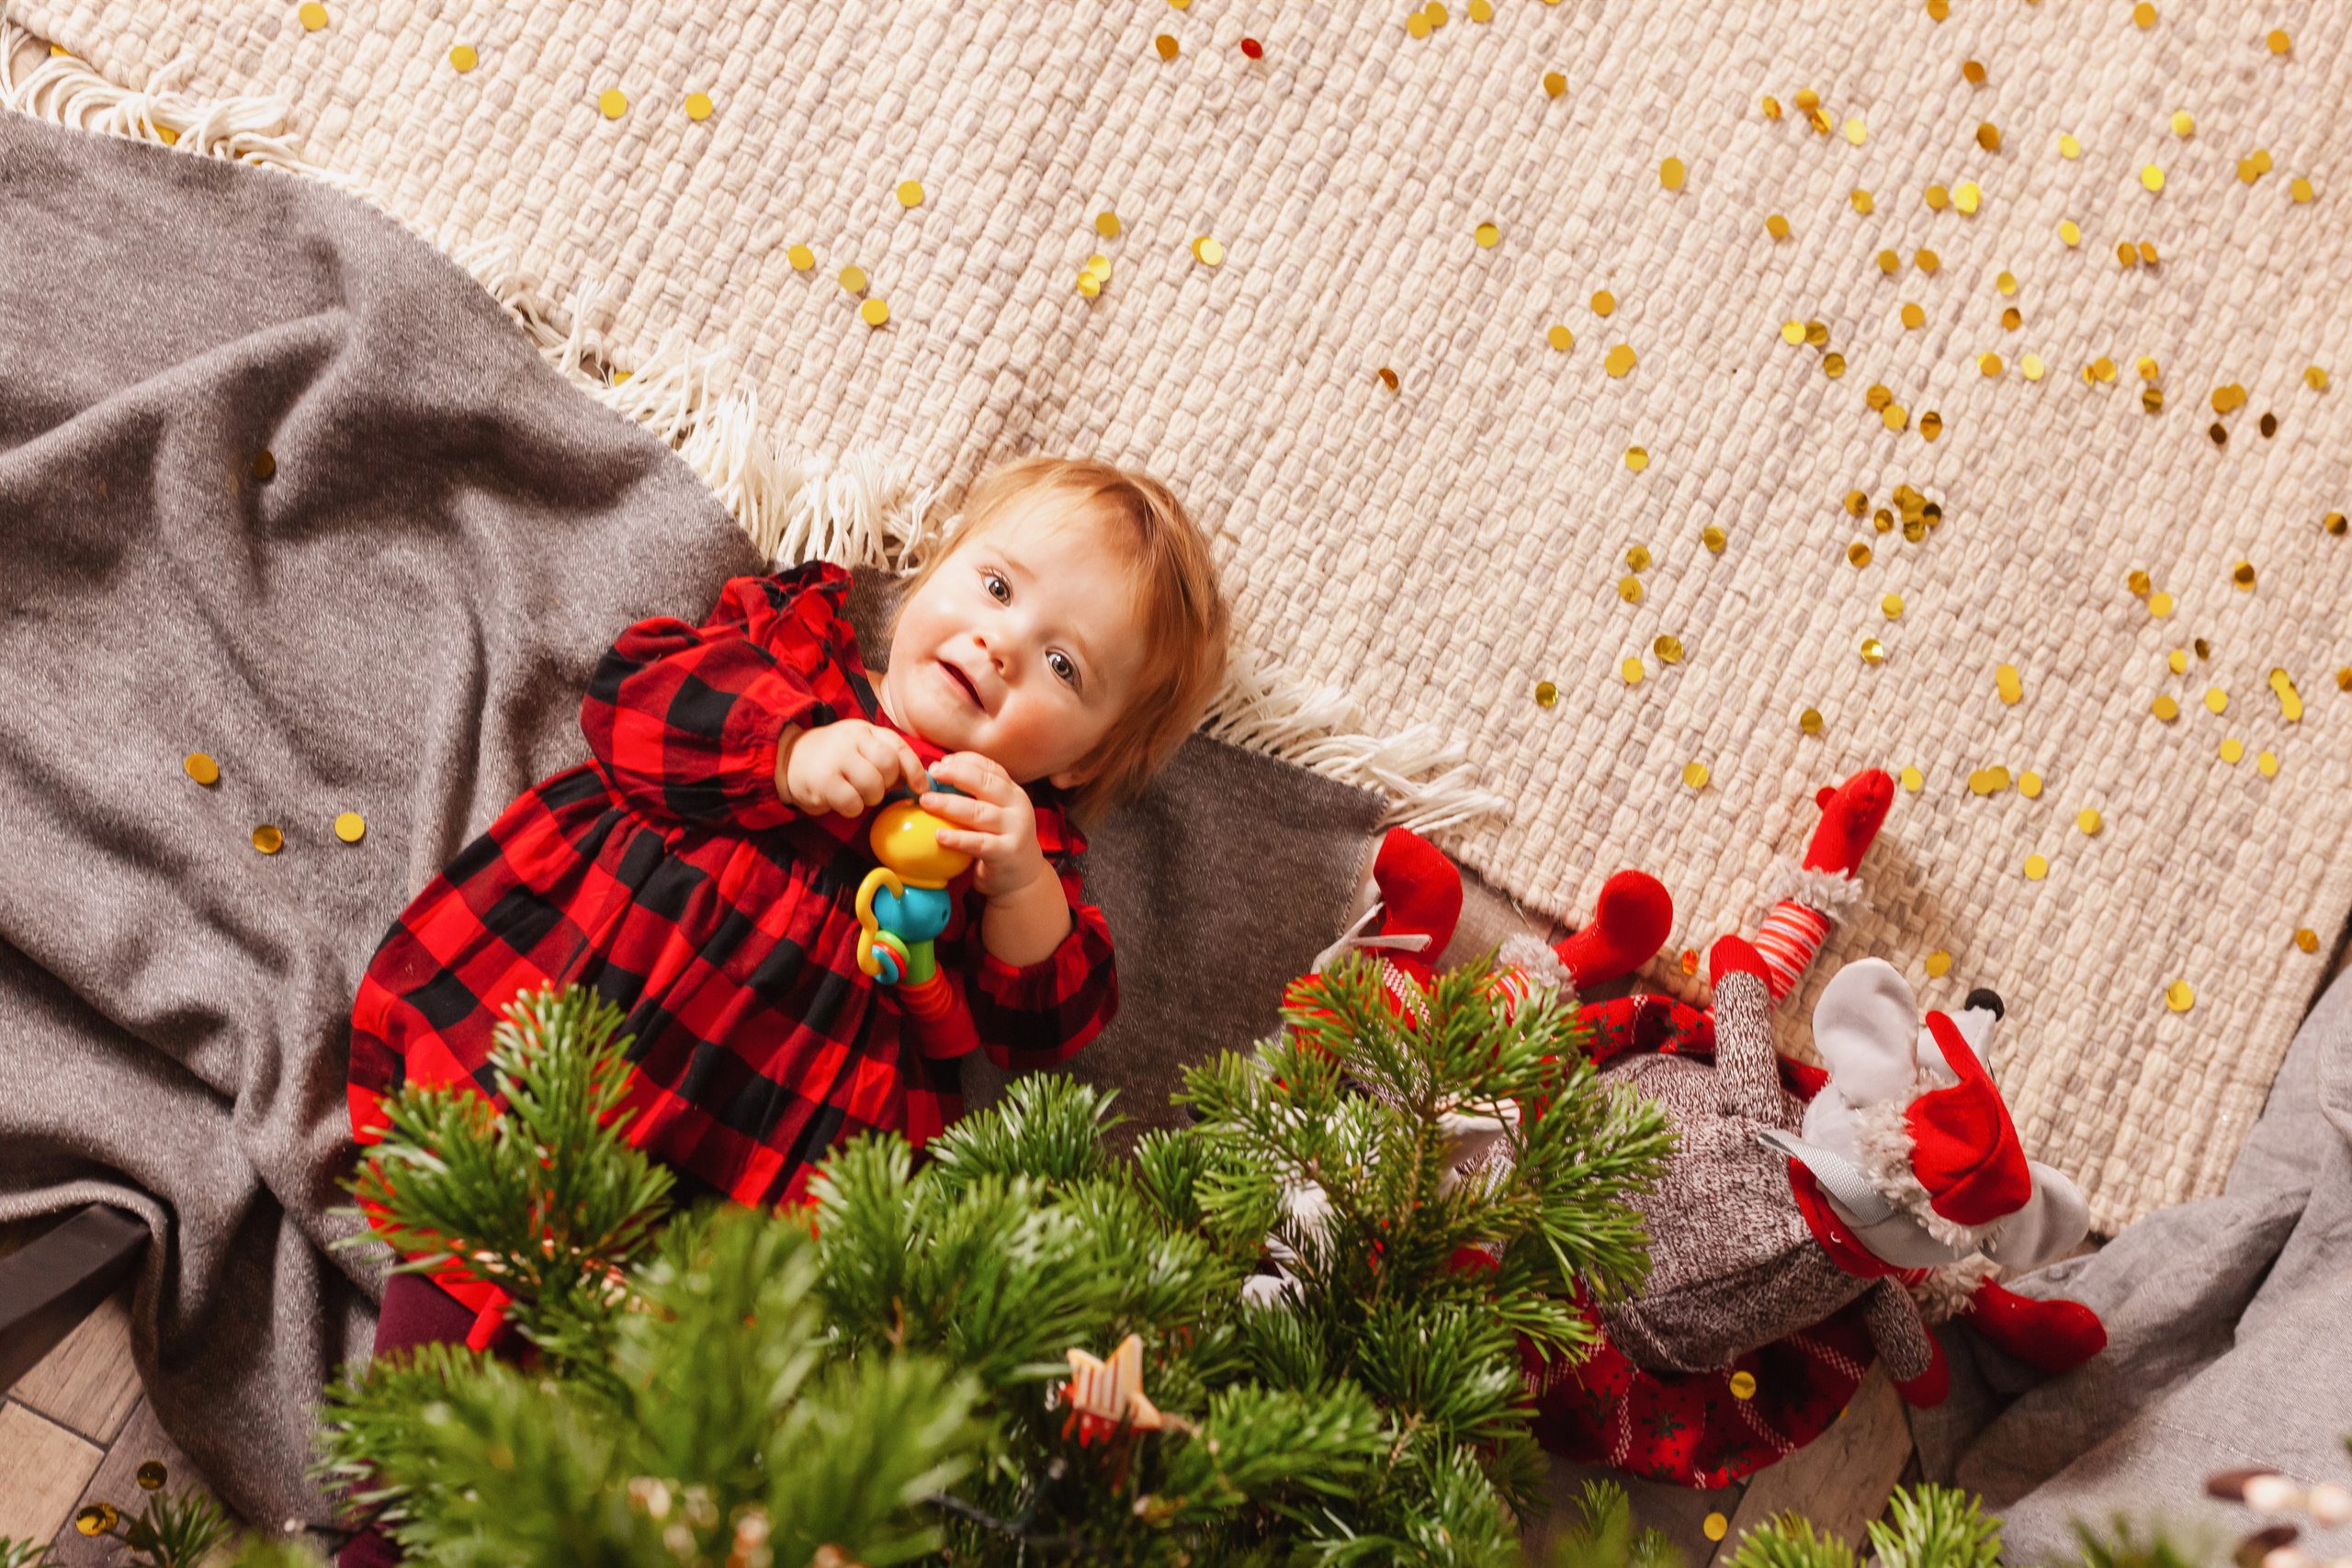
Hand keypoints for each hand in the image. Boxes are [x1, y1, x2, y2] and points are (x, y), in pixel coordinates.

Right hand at [777, 720, 928, 816]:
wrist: (788, 758)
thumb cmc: (834, 758)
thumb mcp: (860, 748)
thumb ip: (887, 758)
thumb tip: (918, 782)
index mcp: (865, 730)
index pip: (899, 747)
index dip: (915, 770)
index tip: (919, 788)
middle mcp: (851, 739)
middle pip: (888, 766)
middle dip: (887, 784)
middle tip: (873, 787)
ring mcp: (836, 758)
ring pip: (872, 786)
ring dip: (869, 798)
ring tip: (856, 793)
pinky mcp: (822, 781)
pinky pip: (852, 802)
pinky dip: (853, 808)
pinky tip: (842, 801)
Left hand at [921, 752, 1050, 899]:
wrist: (1023, 877)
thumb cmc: (1000, 840)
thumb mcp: (995, 812)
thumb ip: (976, 795)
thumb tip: (940, 772)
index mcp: (1013, 792)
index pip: (990, 768)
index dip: (965, 761)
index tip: (941, 762)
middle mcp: (1018, 806)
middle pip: (985, 784)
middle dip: (956, 775)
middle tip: (931, 773)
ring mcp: (1015, 830)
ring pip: (979, 812)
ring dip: (950, 804)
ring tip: (926, 801)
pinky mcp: (1007, 853)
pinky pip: (978, 843)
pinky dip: (958, 839)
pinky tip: (939, 835)